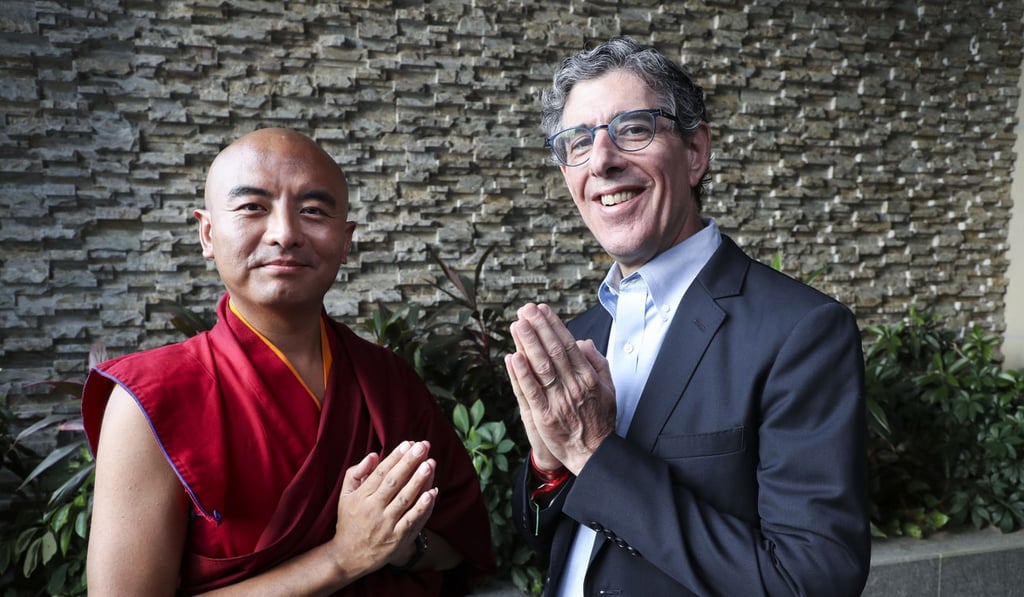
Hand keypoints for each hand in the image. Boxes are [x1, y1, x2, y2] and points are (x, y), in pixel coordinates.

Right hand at [330, 441, 436, 575]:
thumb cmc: (350, 521)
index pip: (380, 473)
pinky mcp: (397, 539)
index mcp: (360, 497)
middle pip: (394, 482)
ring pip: (404, 499)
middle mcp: (373, 509)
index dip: (395, 457)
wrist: (348, 557)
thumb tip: (374, 455)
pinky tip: (432, 493)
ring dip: (418, 481)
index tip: (408, 443)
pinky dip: (422, 507)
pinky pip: (412, 520)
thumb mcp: (345, 496)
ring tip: (429, 464)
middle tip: (422, 447)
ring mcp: (386, 525)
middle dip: (409, 463)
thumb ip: (356, 473)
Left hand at [505, 303, 615, 473]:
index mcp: (588, 378)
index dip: (554, 326)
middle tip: (525, 310)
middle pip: (552, 351)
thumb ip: (597, 364)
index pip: (568, 345)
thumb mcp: (608, 389)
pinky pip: (531, 391)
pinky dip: (521, 374)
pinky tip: (513, 357)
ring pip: (541, 367)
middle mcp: (573, 386)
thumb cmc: (600, 421)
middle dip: (538, 328)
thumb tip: (583, 343)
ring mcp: (558, 401)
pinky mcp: (545, 416)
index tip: (542, 310)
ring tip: (517, 325)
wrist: (594, 454)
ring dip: (528, 344)